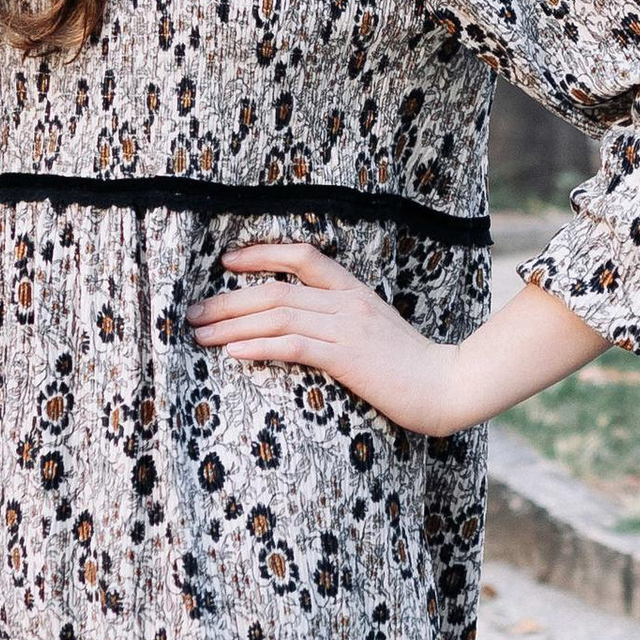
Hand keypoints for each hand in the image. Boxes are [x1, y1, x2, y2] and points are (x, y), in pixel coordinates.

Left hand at [186, 240, 475, 435]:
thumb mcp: (375, 329)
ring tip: (199, 334)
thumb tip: (299, 323)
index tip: (226, 262)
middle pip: (275, 290)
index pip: (303, 256)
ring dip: (231, 325)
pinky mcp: (346, 358)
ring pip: (276, 316)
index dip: (261, 253)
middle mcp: (346, 303)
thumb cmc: (410, 365)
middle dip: (227, 300)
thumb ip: (341, 319)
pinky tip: (231, 352)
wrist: (446, 386)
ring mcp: (346, 328)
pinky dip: (257, 347)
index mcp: (354, 291)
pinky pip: (293, 346)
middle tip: (192, 313)